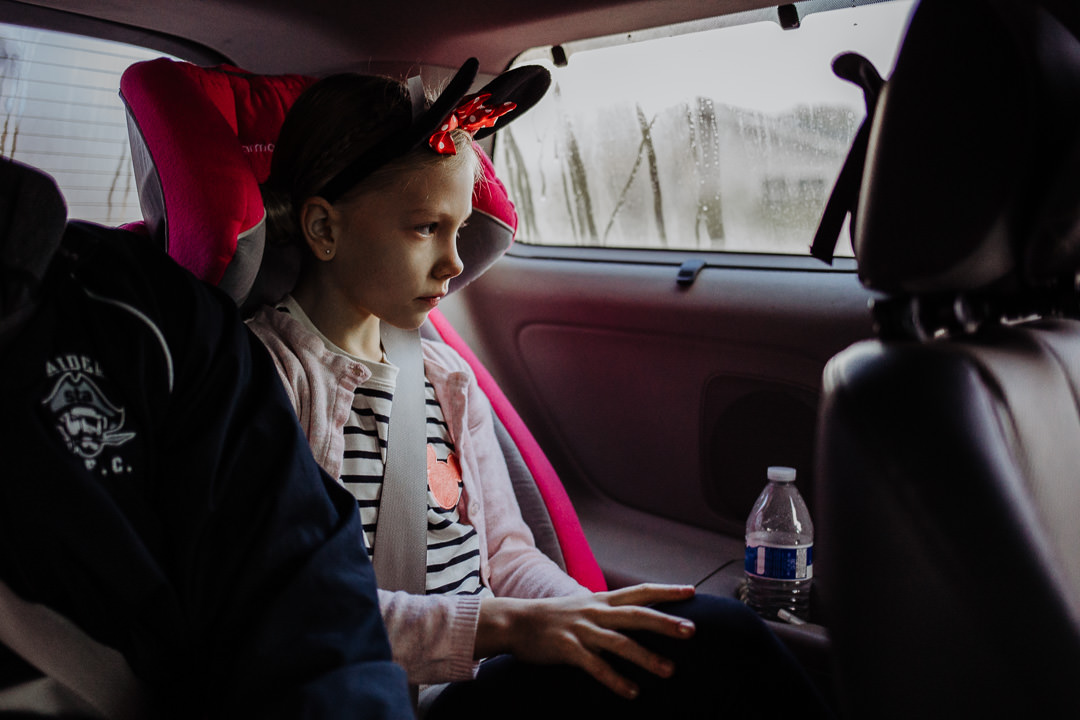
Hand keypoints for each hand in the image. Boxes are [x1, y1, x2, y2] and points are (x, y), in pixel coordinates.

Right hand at [475, 583, 695, 698]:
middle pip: (637, 615)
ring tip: (670, 671)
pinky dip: (615, 680)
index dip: (665, 591)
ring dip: (646, 657)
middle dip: (665, 622)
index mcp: (601, 600)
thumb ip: (607, 610)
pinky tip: (632, 692)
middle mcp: (595, 612)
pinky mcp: (568, 649)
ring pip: (620, 643)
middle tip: (692, 631)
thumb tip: (633, 615)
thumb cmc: (552, 617)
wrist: (514, 621)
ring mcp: (582, 630)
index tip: (692, 591)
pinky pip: (596, 667)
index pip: (640, 592)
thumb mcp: (583, 606)